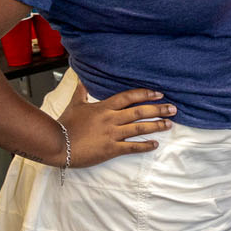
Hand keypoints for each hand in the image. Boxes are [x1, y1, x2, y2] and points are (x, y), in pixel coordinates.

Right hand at [50, 88, 174, 167]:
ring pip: (139, 128)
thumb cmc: (64, 125)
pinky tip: (155, 144)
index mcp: (103, 107)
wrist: (57, 144)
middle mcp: (110, 119)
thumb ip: (81, 93)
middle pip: (139, 112)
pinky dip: (144, 146)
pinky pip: (131, 147)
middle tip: (173, 108)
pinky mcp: (110, 149)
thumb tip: (81, 80)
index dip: (144, 94)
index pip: (128, 97)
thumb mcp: (74, 105)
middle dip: (158, 110)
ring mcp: (111, 134)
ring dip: (156, 126)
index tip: (158, 93)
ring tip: (169, 124)